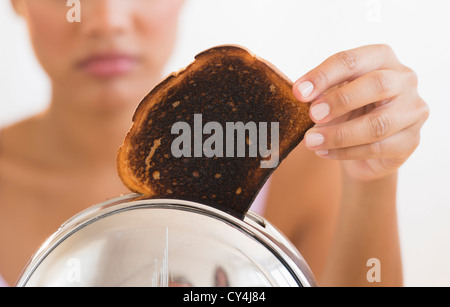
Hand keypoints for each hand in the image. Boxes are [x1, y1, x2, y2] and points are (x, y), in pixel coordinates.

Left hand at [293, 44, 428, 180]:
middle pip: (377, 85)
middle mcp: (404, 80)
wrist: (366, 146)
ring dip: (339, 134)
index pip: (352, 61)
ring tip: (311, 141)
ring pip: (378, 124)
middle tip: (312, 115)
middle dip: (340, 100)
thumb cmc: (348, 110)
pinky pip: (377, 148)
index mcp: (382, 58)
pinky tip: (324, 152)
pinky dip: (346, 152)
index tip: (298, 92)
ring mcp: (412, 111)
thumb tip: (302, 94)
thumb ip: (322, 92)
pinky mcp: (411, 140)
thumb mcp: (333, 94)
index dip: (323, 75)